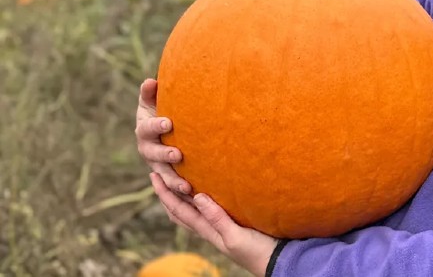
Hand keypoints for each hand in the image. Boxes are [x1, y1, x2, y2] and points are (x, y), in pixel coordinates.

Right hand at [135, 78, 191, 195]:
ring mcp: (158, 165)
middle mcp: (148, 150)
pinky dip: (182, 193)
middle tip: (178, 154)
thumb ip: (151, 93)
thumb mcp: (154, 101)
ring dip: (174, 181)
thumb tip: (151, 81)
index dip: (156, 125)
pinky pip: (174, 187)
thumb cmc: (163, 110)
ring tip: (187, 186)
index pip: (147, 128)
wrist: (168, 129)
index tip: (169, 122)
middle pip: (154, 154)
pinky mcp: (169, 177)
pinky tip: (196, 196)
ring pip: (164, 176)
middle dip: (165, 154)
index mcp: (144, 130)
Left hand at [152, 172, 277, 276]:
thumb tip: (197, 196)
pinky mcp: (233, 224)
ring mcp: (220, 227)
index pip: (178, 210)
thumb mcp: (235, 236)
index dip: (164, 194)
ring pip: (192, 211)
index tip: (154, 176)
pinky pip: (209, 210)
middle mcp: (210, 228)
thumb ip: (217, 218)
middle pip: (180, 210)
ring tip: (176, 180)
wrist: (277, 261)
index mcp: (207, 230)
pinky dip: (199, 199)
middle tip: (159, 174)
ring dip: (180, 196)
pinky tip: (206, 192)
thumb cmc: (257, 251)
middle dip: (167, 194)